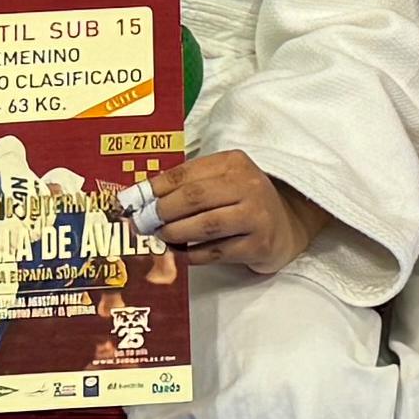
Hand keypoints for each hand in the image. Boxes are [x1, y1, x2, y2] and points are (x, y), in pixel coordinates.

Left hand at [150, 149, 313, 273]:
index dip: (155, 188)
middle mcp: (248, 186)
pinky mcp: (258, 245)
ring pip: (204, 226)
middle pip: (194, 198)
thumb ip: (188, 185)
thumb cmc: (243, 201)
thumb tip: (142, 198)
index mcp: (234, 163)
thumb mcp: (222, 180)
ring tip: (161, 237)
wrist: (286, 224)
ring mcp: (256, 216)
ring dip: (175, 233)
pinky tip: (182, 253)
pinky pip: (216, 252)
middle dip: (162, 212)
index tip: (133, 201)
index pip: (185, 173)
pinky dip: (192, 254)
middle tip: (143, 223)